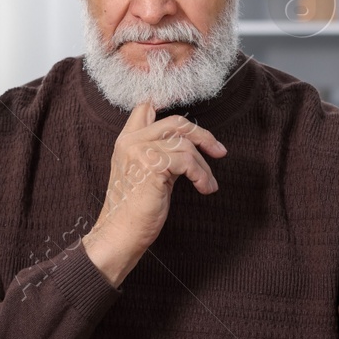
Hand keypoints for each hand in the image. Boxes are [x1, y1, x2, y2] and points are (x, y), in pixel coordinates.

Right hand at [82, 101, 226, 285]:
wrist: (120, 234)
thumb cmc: (134, 210)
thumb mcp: (144, 173)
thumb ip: (159, 153)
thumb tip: (188, 144)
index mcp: (126, 140)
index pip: (145, 108)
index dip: (169, 105)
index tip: (192, 121)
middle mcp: (131, 141)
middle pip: (175, 122)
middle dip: (202, 135)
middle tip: (218, 150)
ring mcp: (140, 151)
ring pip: (185, 145)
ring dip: (204, 167)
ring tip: (207, 184)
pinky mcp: (152, 165)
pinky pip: (188, 162)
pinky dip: (202, 175)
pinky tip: (204, 188)